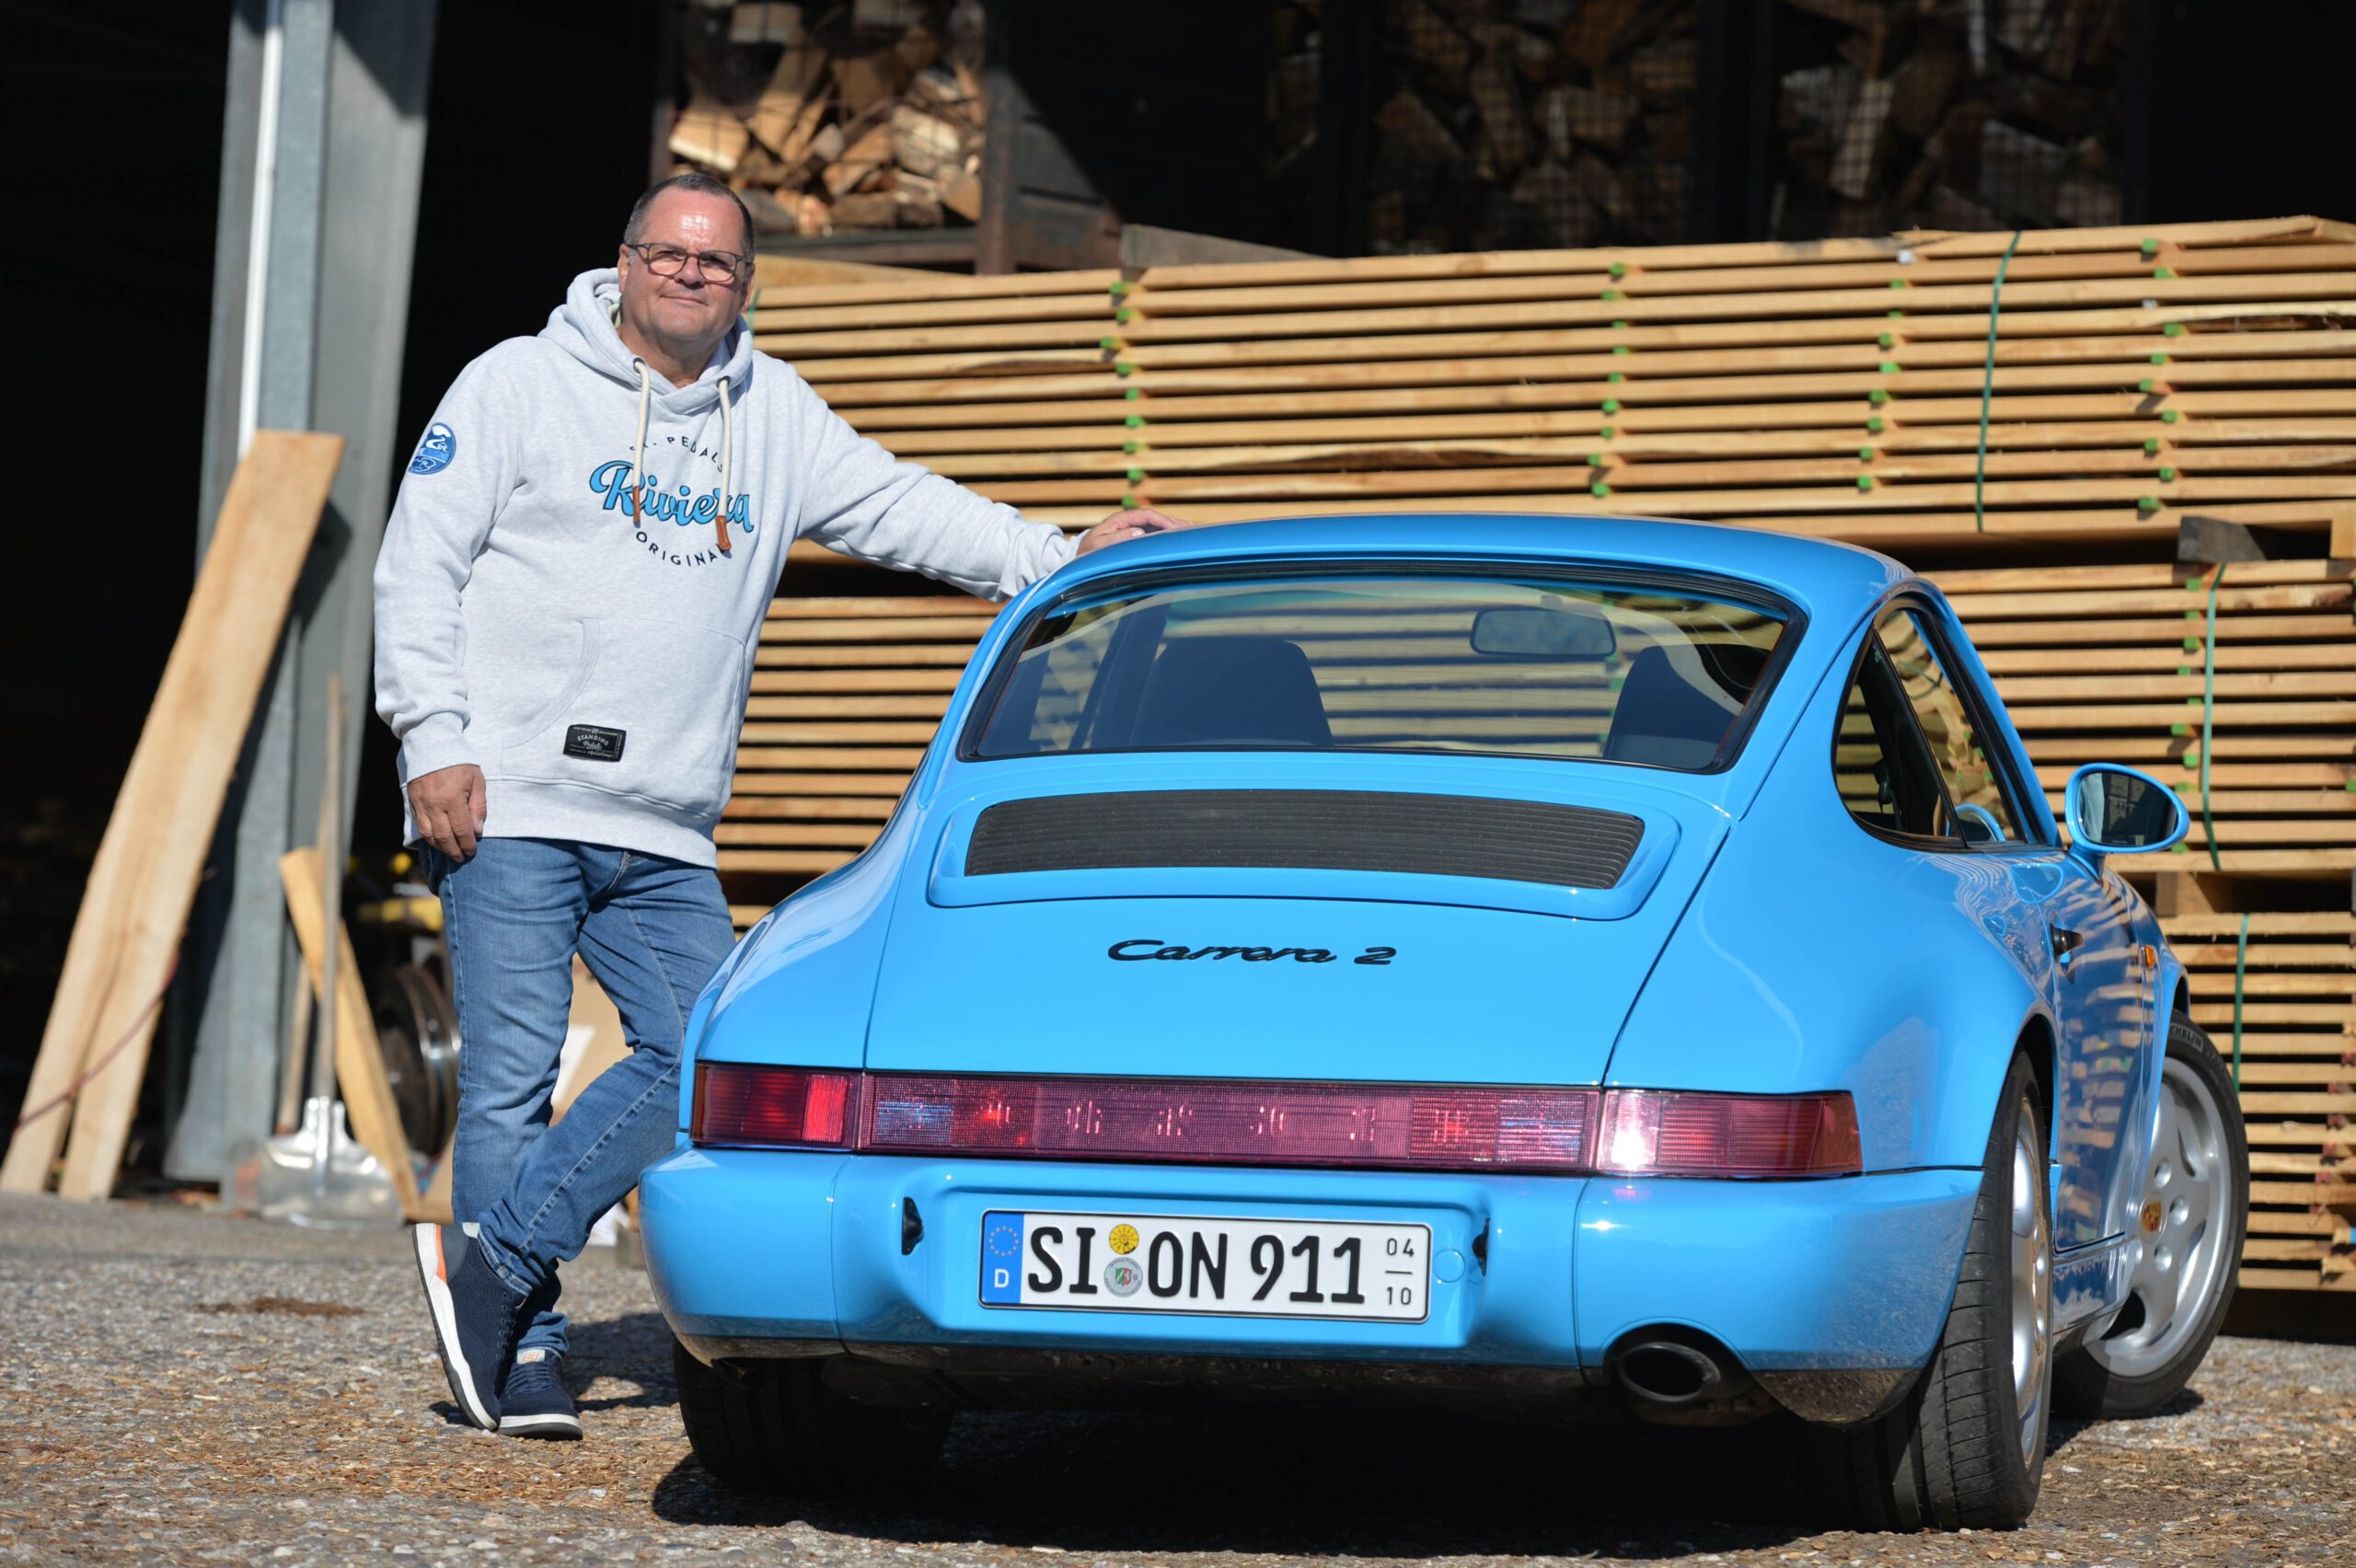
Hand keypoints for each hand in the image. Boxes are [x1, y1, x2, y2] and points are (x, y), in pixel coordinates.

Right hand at [407, 763, 487, 861]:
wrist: (432, 744)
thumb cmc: (459, 761)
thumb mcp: (477, 780)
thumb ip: (478, 806)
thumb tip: (477, 831)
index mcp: (452, 799)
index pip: (461, 830)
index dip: (467, 844)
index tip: (472, 851)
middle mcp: (434, 805)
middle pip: (444, 837)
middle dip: (454, 850)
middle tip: (462, 857)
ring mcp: (421, 805)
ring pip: (429, 835)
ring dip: (441, 847)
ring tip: (451, 852)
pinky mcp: (412, 802)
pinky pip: (420, 826)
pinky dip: (429, 838)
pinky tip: (437, 841)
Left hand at [1075, 507, 1191, 554]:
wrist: (1079, 557)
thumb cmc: (1087, 553)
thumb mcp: (1098, 547)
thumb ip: (1116, 539)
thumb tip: (1139, 532)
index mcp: (1119, 520)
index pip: (1145, 515)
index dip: (1161, 520)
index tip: (1174, 528)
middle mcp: (1127, 522)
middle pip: (1154, 518)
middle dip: (1173, 522)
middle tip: (1191, 528)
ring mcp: (1131, 529)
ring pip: (1156, 525)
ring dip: (1173, 527)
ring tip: (1191, 531)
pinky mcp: (1133, 537)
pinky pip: (1153, 533)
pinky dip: (1166, 535)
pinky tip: (1178, 538)